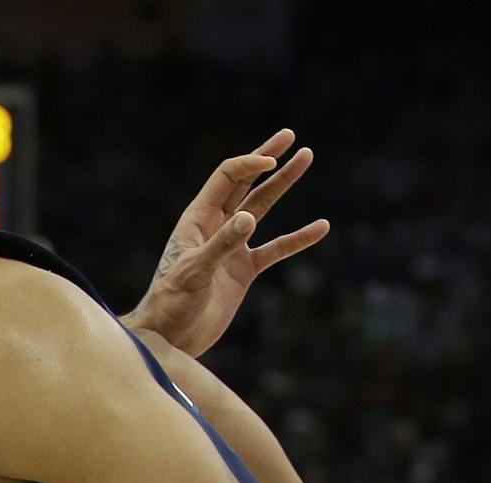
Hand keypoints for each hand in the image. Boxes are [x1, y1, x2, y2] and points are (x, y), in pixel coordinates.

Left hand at [126, 129, 329, 357]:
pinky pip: (275, 249)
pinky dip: (297, 239)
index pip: (227, 178)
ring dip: (283, 184)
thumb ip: (221, 245)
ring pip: (262, 208)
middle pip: (245, 183)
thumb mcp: (194, 272)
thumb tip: (249, 218)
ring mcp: (231, 247)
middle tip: (290, 136)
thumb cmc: (171, 304)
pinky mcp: (243, 271)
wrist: (170, 338)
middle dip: (267, 159)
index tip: (272, 161)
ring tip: (307, 157)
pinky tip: (320, 227)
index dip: (249, 164)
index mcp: (197, 220)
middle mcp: (215, 227)